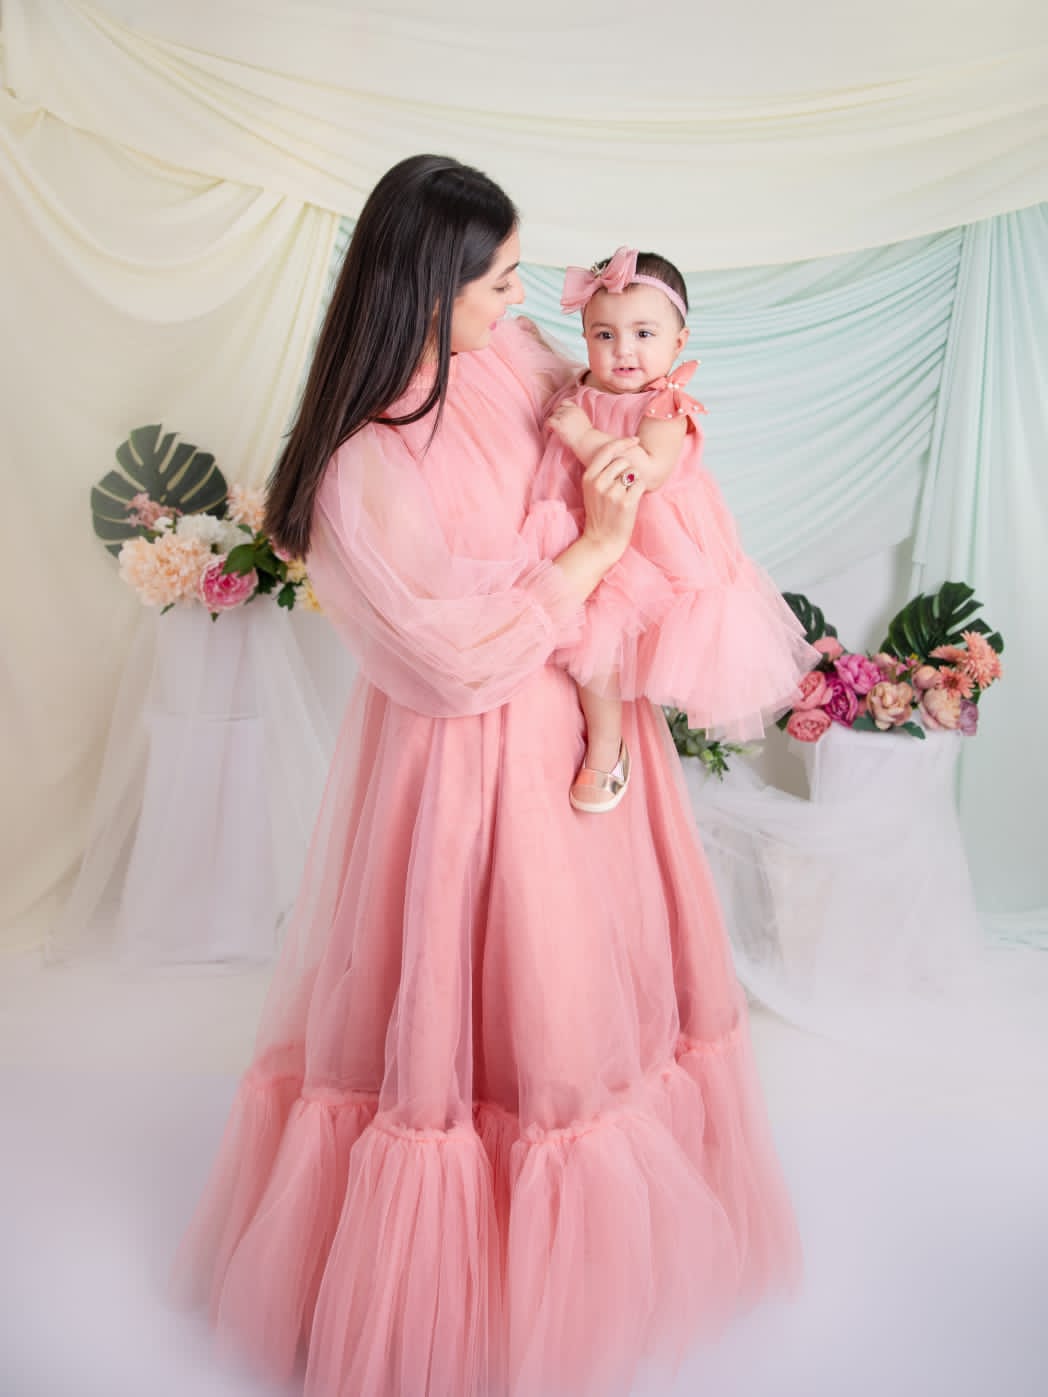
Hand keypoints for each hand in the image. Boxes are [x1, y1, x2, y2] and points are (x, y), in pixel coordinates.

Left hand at [547, 401, 592, 451]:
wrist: (586, 441)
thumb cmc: (586, 436)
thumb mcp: (583, 420)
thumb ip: (575, 416)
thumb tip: (566, 419)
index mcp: (577, 409)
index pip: (565, 403)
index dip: (560, 408)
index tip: (559, 415)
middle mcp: (570, 411)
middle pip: (557, 410)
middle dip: (556, 417)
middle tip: (556, 426)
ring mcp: (564, 417)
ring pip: (553, 416)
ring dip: (552, 423)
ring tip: (552, 430)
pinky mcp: (559, 424)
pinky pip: (548, 422)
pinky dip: (547, 427)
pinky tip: (549, 431)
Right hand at [579, 436, 643, 563]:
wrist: (601, 540)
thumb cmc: (600, 514)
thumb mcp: (591, 490)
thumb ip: (601, 472)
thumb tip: (619, 451)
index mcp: (589, 477)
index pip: (607, 450)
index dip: (623, 442)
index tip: (634, 440)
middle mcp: (598, 483)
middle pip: (623, 461)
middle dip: (628, 470)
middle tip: (625, 486)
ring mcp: (611, 493)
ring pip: (633, 472)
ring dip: (634, 481)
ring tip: (626, 495)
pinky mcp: (625, 502)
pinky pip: (640, 484)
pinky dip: (640, 491)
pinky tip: (633, 501)